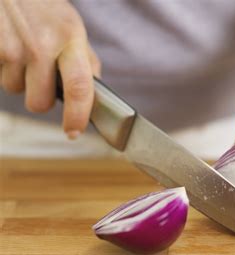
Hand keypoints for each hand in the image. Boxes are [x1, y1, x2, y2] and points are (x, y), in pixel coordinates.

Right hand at [0, 0, 99, 138]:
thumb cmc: (42, 7)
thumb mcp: (71, 27)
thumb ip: (85, 60)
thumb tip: (95, 95)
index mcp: (70, 39)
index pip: (80, 87)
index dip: (77, 116)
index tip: (74, 132)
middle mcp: (41, 45)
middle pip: (40, 103)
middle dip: (39, 98)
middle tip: (39, 77)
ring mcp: (12, 47)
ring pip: (14, 90)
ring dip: (18, 78)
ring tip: (21, 51)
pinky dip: (2, 67)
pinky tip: (7, 46)